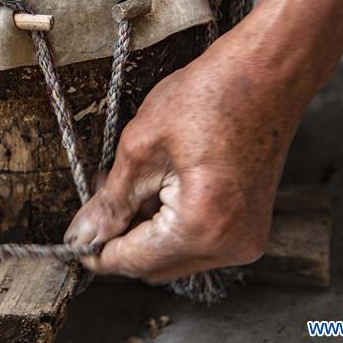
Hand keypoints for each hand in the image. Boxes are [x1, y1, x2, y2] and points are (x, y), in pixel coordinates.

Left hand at [66, 0, 342, 282]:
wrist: (266, 74)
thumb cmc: (211, 97)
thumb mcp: (141, 145)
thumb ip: (109, 201)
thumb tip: (83, 235)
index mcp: (202, 226)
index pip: (134, 261)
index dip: (97, 251)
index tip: (76, 239)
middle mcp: (231, 244)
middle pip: (154, 267)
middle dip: (121, 237)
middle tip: (99, 199)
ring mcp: (246, 239)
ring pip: (174, 256)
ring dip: (145, 229)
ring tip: (132, 183)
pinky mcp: (250, 227)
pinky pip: (197, 241)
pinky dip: (170, 223)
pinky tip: (159, 185)